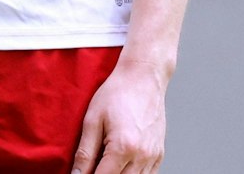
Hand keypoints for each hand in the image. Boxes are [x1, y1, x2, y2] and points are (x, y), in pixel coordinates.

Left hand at [71, 59, 168, 173]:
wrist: (142, 79)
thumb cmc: (116, 95)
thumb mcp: (92, 121)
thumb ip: (84, 153)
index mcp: (123, 147)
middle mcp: (142, 156)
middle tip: (92, 167)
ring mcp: (153, 157)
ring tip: (104, 163)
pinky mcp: (159, 154)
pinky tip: (120, 166)